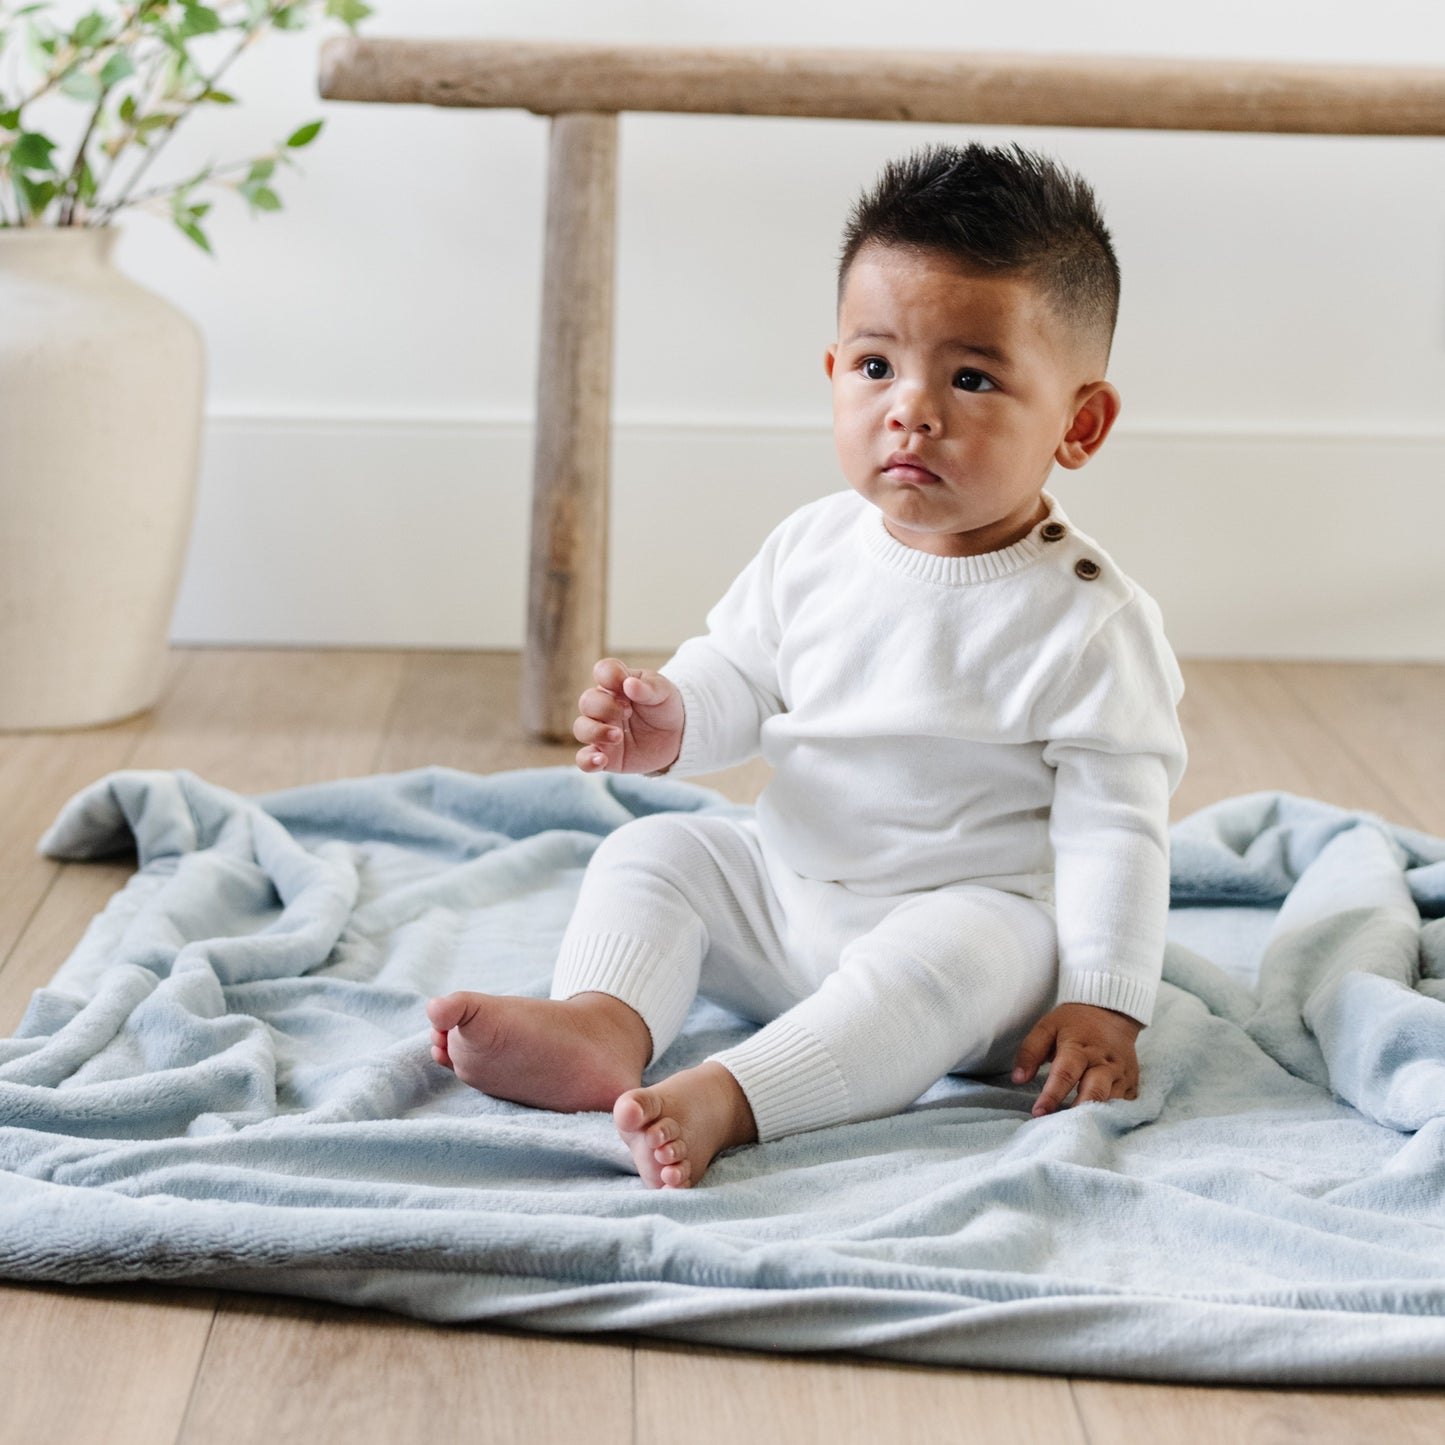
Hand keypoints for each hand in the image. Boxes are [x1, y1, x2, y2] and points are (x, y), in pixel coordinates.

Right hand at [574, 658, 684, 775]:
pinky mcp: (605, 755)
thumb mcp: (663, 692)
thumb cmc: (665, 707)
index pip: (602, 671)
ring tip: (618, 737)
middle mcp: (603, 706)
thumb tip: (629, 683)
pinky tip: (601, 760)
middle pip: (587, 701)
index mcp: (617, 684)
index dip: (610, 676)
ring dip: (596, 732)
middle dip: (605, 707)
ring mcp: (602, 731)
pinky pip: (584, 759)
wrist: (677, 737)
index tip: (627, 684)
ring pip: (581, 728)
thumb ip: (647, 688)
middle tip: (628, 712)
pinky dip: (588, 760)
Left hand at [1011, 1002, 1141, 1117]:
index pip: (1065, 1073)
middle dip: (1079, 1112)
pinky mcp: (1131, 1083)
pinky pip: (1124, 1105)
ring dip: (1095, 1117)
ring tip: (1077, 1131)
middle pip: (1094, 1090)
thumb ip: (1030, 1052)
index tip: (1038, 1113)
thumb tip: (1018, 1079)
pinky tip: (1097, 1127)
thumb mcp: (1047, 1027)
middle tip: (1061, 1128)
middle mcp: (1103, 1061)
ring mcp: (1121, 1074)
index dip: (1052, 1095)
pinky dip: (1111, 1117)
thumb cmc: (1073, 1024)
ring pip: (1111, 1101)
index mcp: (1079, 1046)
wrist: (1111, 1012)